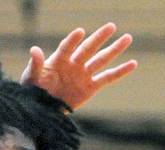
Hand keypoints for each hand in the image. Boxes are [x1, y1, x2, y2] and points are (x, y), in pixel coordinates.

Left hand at [19, 22, 137, 109]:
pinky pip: (108, 78)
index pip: (67, 47)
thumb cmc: (33, 91)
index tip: (80, 32)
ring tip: (128, 38)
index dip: (73, 41)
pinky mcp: (91, 87)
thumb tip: (34, 50)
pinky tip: (133, 63)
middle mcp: (73, 64)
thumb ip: (35, 65)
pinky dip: (120, 71)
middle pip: (88, 49)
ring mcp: (83, 74)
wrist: (42, 109)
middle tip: (111, 26)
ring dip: (114, 49)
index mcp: (58, 60)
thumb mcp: (31, 78)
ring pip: (101, 59)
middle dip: (99, 38)